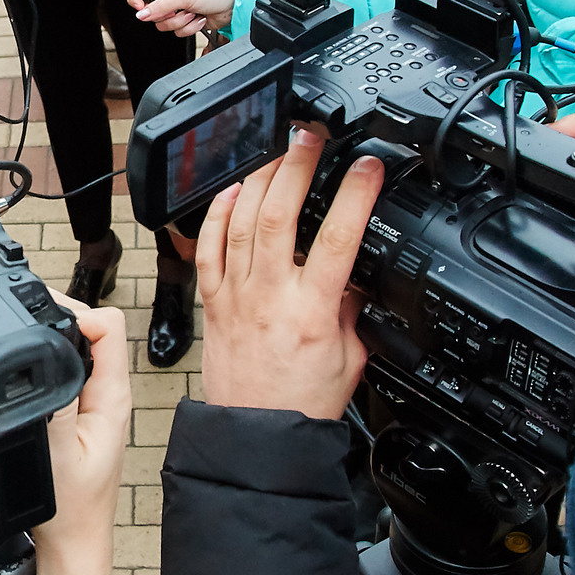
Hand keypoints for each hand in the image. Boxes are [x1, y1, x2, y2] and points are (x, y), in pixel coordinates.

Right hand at [33, 298, 132, 574]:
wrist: (72, 544)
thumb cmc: (71, 509)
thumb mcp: (56, 454)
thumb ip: (51, 404)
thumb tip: (41, 360)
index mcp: (112, 398)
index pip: (109, 327)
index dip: (78, 310)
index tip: (44, 312)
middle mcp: (108, 395)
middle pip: (93, 328)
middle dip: (60, 315)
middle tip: (23, 313)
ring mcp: (95, 403)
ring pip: (78, 348)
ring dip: (53, 336)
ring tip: (22, 332)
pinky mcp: (78, 413)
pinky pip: (66, 370)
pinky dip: (46, 359)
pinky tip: (27, 365)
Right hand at [130, 0, 237, 37]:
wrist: (233, 5)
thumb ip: (161, 6)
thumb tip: (141, 14)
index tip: (142, 8)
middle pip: (152, 13)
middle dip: (168, 15)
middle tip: (180, 9)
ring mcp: (178, 10)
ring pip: (165, 26)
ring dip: (181, 22)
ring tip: (193, 12)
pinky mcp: (186, 22)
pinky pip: (178, 32)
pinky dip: (190, 28)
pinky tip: (199, 18)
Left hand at [197, 126, 383, 420]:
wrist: (256, 438)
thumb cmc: (302, 404)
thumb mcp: (351, 358)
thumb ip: (351, 311)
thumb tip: (353, 278)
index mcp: (313, 310)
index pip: (338, 237)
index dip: (355, 195)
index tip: (367, 167)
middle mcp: (270, 296)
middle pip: (280, 214)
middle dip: (297, 166)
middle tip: (311, 137)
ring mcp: (236, 296)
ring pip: (240, 222)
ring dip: (258, 179)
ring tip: (275, 152)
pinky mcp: (212, 303)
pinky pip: (207, 249)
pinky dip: (216, 214)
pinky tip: (229, 192)